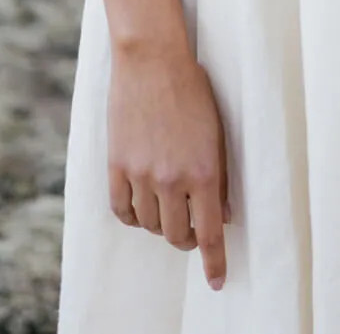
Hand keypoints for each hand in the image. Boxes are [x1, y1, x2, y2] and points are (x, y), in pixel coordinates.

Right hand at [107, 41, 231, 290]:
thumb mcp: (217, 133)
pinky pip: (122, 209)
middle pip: (176, 234)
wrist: (153, 59)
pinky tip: (140, 209)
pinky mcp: (117, 165)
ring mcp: (141, 174)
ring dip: (160, 224)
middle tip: (191, 227)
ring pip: (149, 225)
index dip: (214, 262)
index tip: (217, 281)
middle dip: (187, 237)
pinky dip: (133, 216)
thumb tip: (222, 214)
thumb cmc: (193, 91)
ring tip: (167, 208)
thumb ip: (219, 176)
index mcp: (202, 172)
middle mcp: (171, 180)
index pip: (209, 234)